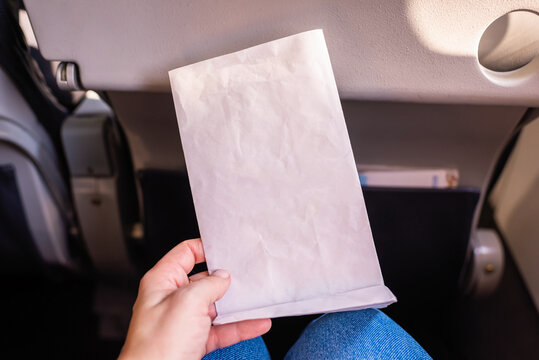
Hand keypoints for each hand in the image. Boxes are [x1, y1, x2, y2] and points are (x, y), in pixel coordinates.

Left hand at [119, 238, 271, 359]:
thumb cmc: (156, 346)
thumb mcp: (188, 302)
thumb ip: (209, 284)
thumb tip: (223, 277)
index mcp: (162, 282)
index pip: (185, 253)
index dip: (206, 248)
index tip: (227, 247)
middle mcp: (172, 299)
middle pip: (204, 280)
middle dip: (227, 279)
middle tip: (247, 275)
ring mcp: (184, 321)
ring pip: (216, 306)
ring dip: (238, 305)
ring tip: (257, 299)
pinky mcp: (195, 341)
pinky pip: (221, 329)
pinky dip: (240, 327)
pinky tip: (256, 323)